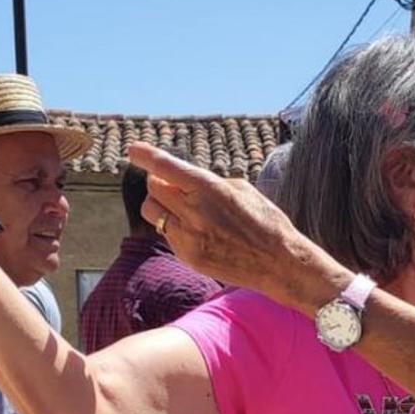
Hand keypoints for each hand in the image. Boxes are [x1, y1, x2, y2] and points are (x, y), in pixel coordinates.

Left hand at [127, 143, 349, 311]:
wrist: (280, 263)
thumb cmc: (266, 222)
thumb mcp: (242, 189)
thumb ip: (208, 182)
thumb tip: (184, 180)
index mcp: (209, 188)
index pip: (165, 166)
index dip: (145, 155)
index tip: (134, 150)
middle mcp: (194, 211)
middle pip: (153, 188)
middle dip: (160, 182)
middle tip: (174, 185)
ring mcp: (188, 237)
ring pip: (152, 212)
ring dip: (161, 205)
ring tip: (183, 210)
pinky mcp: (189, 257)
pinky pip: (168, 235)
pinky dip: (176, 229)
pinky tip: (199, 233)